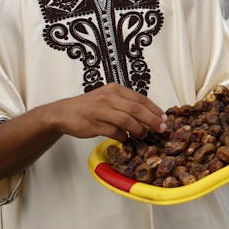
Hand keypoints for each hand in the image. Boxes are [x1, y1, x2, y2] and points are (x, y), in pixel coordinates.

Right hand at [50, 83, 166, 141]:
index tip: (164, 118)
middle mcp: (108, 97)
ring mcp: (100, 110)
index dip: (154, 109)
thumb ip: (126, 104)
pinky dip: (123, 136)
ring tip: (144, 135)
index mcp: (115, 89)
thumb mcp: (109, 98)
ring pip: (126, 120)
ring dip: (138, 129)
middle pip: (136, 109)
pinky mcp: (93, 124)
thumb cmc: (90, 107)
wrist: (64, 113)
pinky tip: (127, 139)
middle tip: (161, 128)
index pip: (140, 98)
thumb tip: (150, 116)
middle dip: (152, 120)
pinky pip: (114, 131)